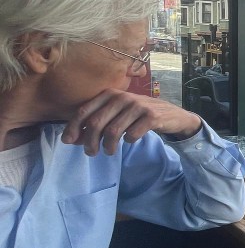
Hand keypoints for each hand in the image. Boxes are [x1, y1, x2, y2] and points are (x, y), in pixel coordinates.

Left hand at [62, 89, 202, 155]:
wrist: (173, 115)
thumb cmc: (139, 115)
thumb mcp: (117, 113)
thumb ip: (97, 122)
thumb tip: (72, 138)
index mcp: (110, 94)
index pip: (84, 111)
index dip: (73, 127)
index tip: (68, 142)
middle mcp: (122, 97)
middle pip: (96, 123)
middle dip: (90, 141)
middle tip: (91, 153)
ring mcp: (138, 106)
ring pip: (112, 131)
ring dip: (107, 146)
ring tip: (108, 152)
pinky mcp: (152, 116)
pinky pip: (131, 134)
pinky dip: (128, 141)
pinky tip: (129, 141)